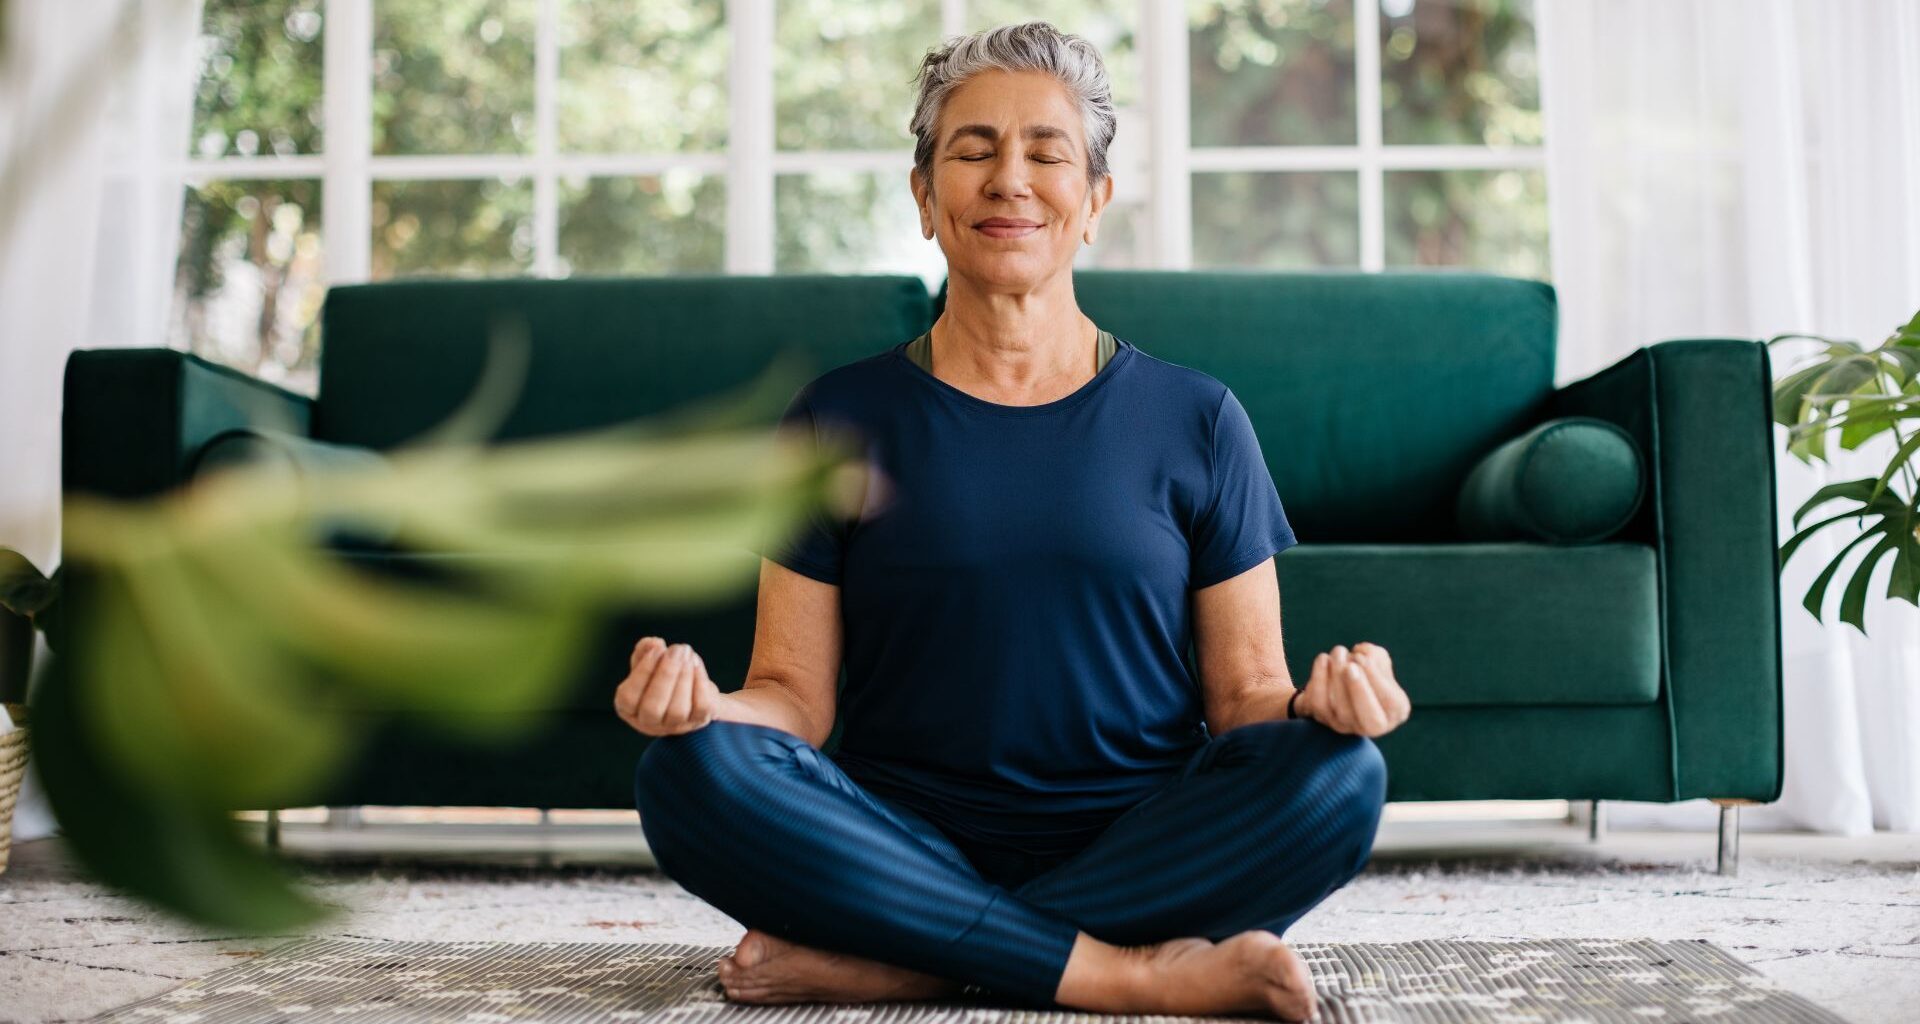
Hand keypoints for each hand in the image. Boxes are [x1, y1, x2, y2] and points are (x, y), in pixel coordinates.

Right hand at [614, 637, 720, 735]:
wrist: (691, 690)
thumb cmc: (661, 675)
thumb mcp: (648, 660)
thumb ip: (644, 650)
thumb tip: (653, 643)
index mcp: (628, 708)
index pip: (629, 698)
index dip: (643, 673)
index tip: (657, 650)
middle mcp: (649, 722)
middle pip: (653, 708)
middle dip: (666, 675)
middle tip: (677, 650)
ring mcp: (675, 725)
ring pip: (678, 710)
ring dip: (683, 677)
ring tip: (687, 653)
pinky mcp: (698, 720)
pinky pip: (701, 707)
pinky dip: (699, 682)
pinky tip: (696, 663)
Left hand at [1294, 642, 1410, 737]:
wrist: (1339, 682)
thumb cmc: (1366, 671)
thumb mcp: (1378, 661)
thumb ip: (1377, 656)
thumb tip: (1363, 652)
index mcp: (1395, 712)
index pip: (1391, 704)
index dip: (1376, 679)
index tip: (1361, 657)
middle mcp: (1372, 726)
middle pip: (1370, 720)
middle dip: (1359, 691)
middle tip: (1350, 666)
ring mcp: (1345, 725)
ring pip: (1341, 710)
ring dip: (1336, 676)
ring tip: (1339, 652)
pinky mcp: (1322, 718)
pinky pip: (1319, 704)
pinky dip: (1319, 678)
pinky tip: (1323, 658)